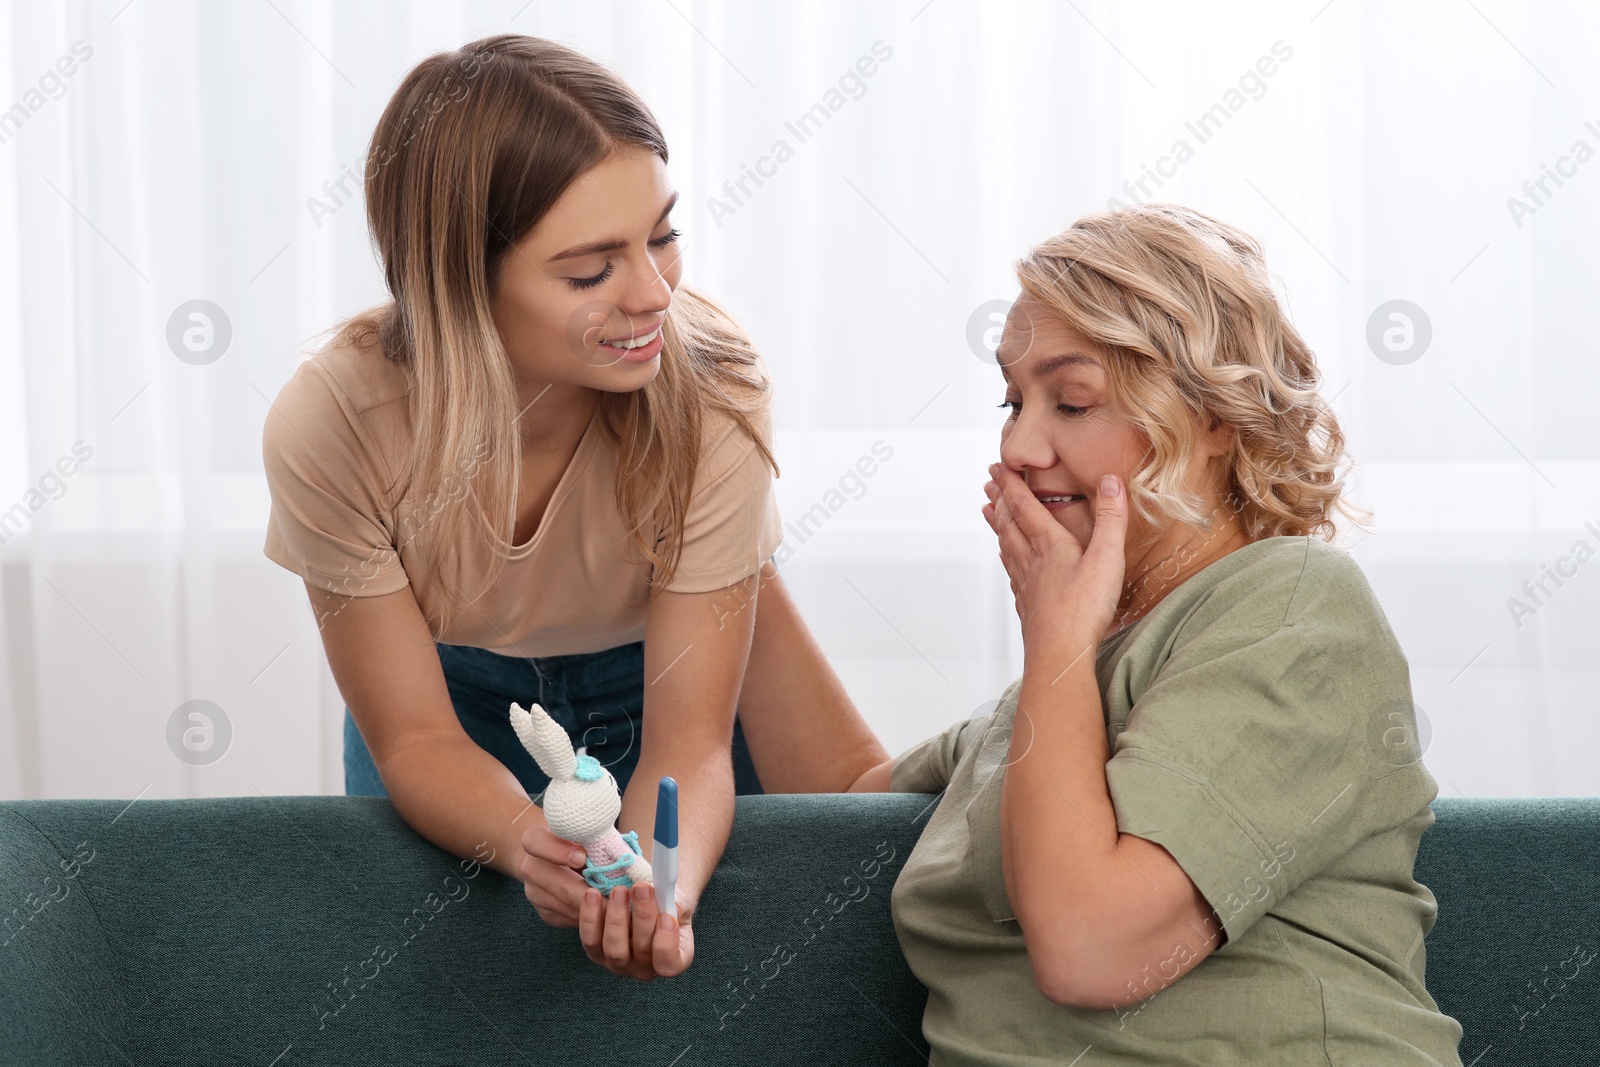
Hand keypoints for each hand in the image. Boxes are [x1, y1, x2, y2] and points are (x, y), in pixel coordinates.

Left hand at [579, 882, 694, 979]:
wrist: (644, 902)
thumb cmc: (666, 904)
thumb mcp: (678, 900)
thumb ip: (676, 902)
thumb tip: (670, 902)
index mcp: (674, 959)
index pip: (670, 964)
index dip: (667, 944)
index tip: (666, 917)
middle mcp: (645, 968)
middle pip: (642, 950)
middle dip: (642, 916)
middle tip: (641, 888)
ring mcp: (619, 963)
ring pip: (614, 947)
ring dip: (616, 917)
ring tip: (619, 890)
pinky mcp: (596, 953)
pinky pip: (590, 939)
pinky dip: (590, 916)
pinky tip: (593, 894)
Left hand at [981, 462, 1127, 657]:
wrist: (1059, 654)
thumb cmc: (1083, 610)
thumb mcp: (1106, 558)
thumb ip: (1111, 520)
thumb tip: (1112, 481)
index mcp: (1049, 545)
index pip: (1025, 506)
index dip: (1011, 484)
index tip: (998, 465)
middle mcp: (1032, 561)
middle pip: (1010, 524)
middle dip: (1000, 500)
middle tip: (988, 482)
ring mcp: (1027, 584)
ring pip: (1007, 547)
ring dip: (998, 526)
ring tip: (988, 512)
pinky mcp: (1029, 605)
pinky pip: (1013, 573)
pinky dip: (1007, 559)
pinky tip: (1008, 561)